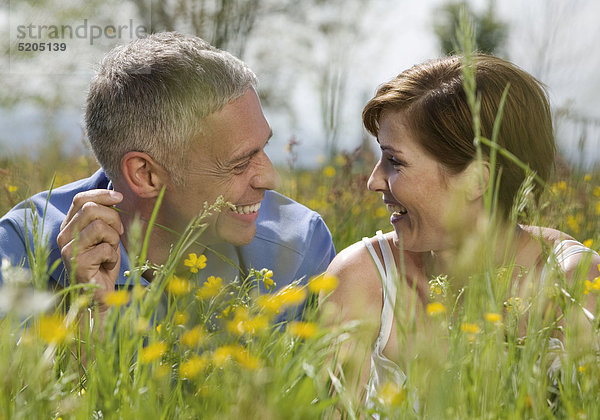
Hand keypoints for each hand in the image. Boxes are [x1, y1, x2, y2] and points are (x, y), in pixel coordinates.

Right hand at [57, 190, 123, 307]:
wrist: (100, 293)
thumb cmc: (104, 263)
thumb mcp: (106, 236)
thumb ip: (105, 218)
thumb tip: (116, 195)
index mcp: (69, 226)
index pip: (81, 199)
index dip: (102, 194)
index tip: (120, 197)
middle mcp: (64, 235)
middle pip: (91, 209)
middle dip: (113, 218)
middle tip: (119, 233)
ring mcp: (68, 249)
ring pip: (100, 227)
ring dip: (114, 239)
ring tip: (111, 251)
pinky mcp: (76, 262)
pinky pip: (105, 248)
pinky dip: (113, 256)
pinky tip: (107, 265)